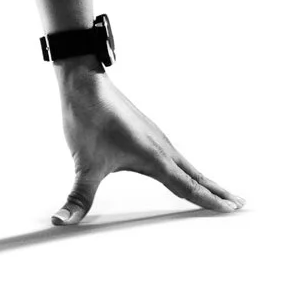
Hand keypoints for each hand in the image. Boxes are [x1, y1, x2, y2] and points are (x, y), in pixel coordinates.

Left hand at [51, 68, 244, 225]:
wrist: (85, 82)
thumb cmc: (88, 118)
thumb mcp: (84, 165)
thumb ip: (78, 198)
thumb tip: (62, 221)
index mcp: (154, 158)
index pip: (188, 186)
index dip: (210, 200)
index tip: (231, 209)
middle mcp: (162, 148)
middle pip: (197, 176)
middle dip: (218, 191)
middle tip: (240, 204)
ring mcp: (157, 138)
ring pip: (188, 165)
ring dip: (206, 180)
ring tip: (221, 192)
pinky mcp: (149, 133)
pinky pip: (177, 157)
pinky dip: (190, 169)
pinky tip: (186, 173)